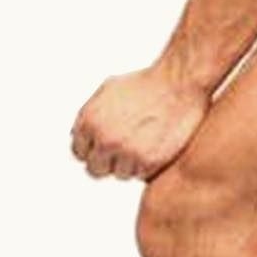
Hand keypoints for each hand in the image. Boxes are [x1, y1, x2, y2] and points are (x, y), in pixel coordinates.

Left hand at [70, 65, 209, 180]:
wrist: (180, 82)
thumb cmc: (148, 83)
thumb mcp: (108, 90)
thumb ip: (89, 114)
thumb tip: (77, 134)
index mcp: (90, 121)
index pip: (79, 153)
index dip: (94, 148)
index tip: (106, 145)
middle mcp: (105, 139)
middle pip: (96, 169)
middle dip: (108, 160)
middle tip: (126, 146)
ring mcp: (127, 152)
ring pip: (120, 173)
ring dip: (130, 162)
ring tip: (146, 141)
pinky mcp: (149, 161)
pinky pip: (142, 175)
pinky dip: (148, 164)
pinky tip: (156, 144)